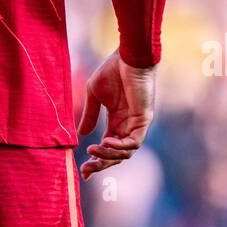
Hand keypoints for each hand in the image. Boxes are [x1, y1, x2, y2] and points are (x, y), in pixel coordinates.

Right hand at [78, 50, 155, 180]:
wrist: (128, 56)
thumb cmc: (112, 70)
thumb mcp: (95, 95)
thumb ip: (90, 115)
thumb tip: (82, 135)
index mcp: (116, 121)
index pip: (107, 147)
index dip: (96, 159)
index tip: (83, 169)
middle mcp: (128, 126)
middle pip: (116, 154)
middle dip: (101, 164)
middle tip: (87, 168)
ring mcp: (137, 124)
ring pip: (126, 152)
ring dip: (109, 155)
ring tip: (93, 150)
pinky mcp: (144, 119)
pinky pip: (134, 142)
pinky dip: (120, 146)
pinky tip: (105, 141)